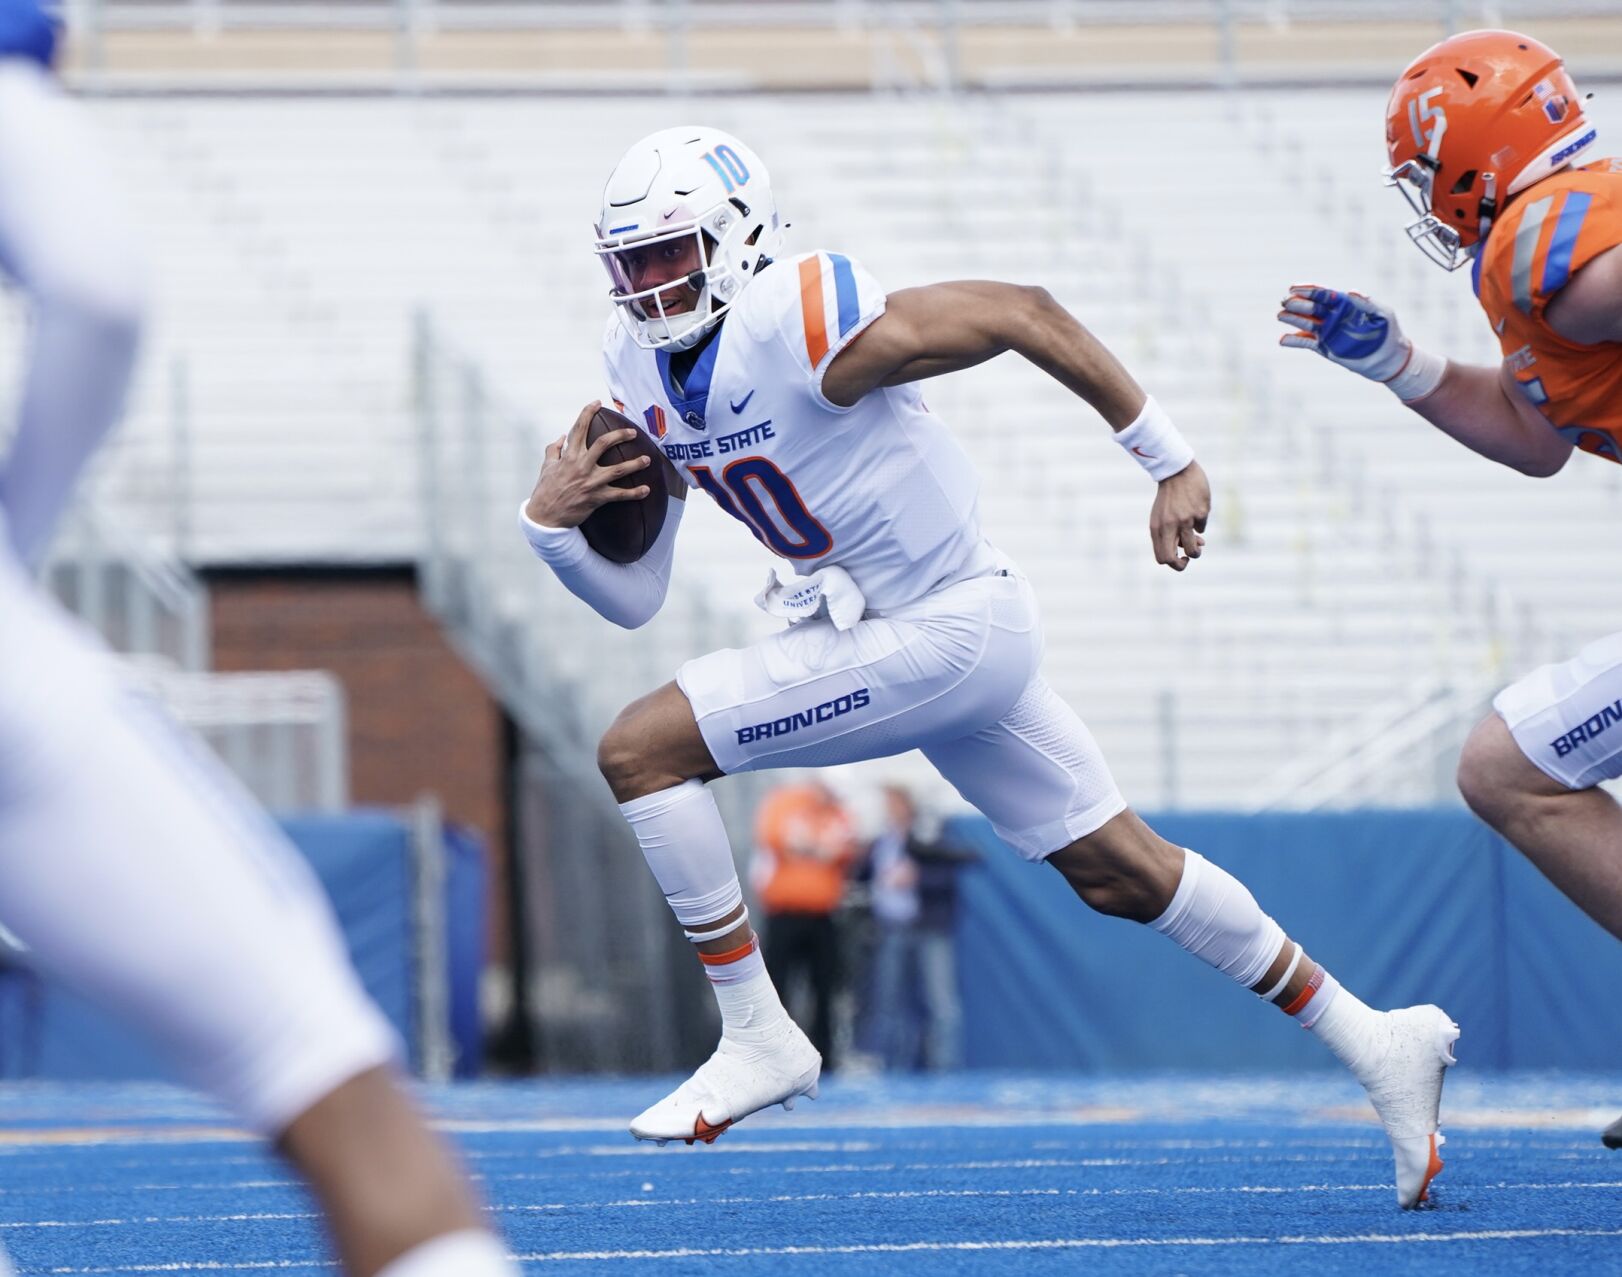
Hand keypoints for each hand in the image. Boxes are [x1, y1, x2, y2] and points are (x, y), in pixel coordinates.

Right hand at [523, 400, 651, 528]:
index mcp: (569, 456)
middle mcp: (581, 466)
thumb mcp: (546, 467)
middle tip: (633, 433)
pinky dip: (634, 493)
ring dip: (635, 464)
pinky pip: (620, 495)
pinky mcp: (597, 498)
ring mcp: (591, 482)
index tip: (597, 403)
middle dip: (620, 435)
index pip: (578, 429)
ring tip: (647, 459)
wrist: (545, 517)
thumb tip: (560, 438)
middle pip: (604, 443)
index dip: (588, 413)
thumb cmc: (545, 491)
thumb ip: (553, 450)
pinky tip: (646, 490)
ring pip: (618, 470)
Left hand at [1150, 460, 1208, 571]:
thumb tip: (1190, 550)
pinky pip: (1202, 528)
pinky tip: (1196, 510)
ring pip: (1193, 549)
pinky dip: (1200, 524)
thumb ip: (1170, 535)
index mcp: (1157, 528)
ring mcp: (1186, 521)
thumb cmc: (1168, 497)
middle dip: (1182, 565)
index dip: (1173, 564)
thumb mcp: (1162, 517)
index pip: (1162, 557)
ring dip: (1197, 550)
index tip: (1181, 558)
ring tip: (1199, 542)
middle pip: (1172, 560)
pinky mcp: (1200, 513)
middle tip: (1190, 557)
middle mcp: (1169, 526)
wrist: (1176, 471)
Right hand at [1277, 284, 1412, 382]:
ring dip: (1292, 319)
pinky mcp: (1323, 347)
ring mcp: (1326, 331)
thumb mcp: (1381, 314)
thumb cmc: (1388, 331)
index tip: (1294, 288)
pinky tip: (1282, 340)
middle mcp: (1332, 316)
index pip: (1323, 294)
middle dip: (1297, 303)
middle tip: (1286, 302)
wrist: (1387, 358)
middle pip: (1310, 307)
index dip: (1308, 290)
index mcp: (1344, 304)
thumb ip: (1365, 302)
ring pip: (1304, 323)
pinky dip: (1294, 341)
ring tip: (1280, 315)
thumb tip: (1350, 291)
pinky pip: (1305, 343)